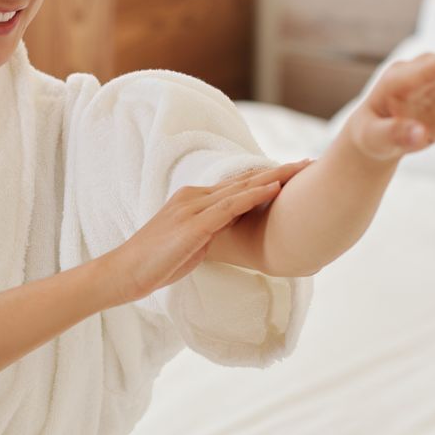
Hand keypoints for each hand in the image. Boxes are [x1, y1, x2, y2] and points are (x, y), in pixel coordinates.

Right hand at [105, 159, 313, 304]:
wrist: (125, 271)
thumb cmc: (156, 262)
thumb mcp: (190, 243)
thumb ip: (209, 231)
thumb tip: (227, 233)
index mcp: (194, 200)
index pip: (237, 185)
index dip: (267, 177)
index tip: (294, 173)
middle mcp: (195, 196)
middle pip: (244, 179)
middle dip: (278, 171)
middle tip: (308, 163)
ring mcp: (193, 208)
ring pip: (241, 187)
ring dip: (274, 177)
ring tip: (301, 169)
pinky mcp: (194, 224)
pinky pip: (230, 206)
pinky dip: (254, 195)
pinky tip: (274, 189)